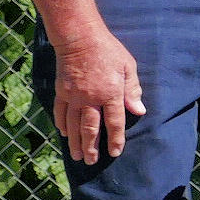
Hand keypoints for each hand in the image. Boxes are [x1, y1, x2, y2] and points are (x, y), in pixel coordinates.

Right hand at [52, 27, 144, 164]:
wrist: (79, 38)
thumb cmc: (107, 50)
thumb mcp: (127, 66)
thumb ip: (132, 90)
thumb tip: (139, 111)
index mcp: (110, 93)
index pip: (114, 122)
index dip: (115, 139)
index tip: (115, 152)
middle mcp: (90, 98)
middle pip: (91, 128)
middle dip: (92, 147)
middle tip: (91, 162)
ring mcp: (73, 96)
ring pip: (73, 125)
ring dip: (75, 142)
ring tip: (77, 156)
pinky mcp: (61, 91)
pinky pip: (60, 112)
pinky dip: (61, 124)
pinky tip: (63, 134)